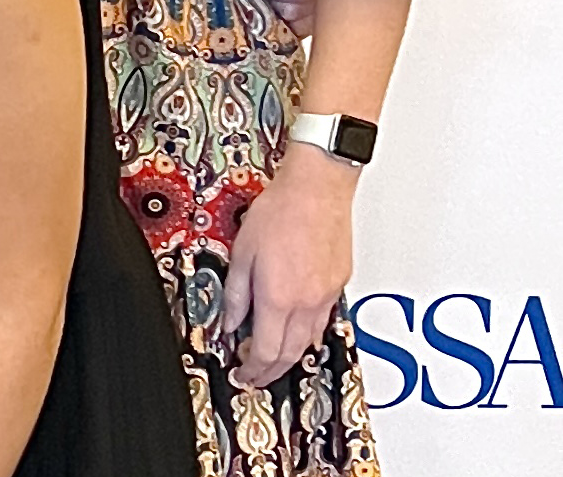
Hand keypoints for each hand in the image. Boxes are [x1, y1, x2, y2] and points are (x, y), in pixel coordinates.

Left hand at [221, 145, 357, 389]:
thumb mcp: (242, 253)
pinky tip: (297, 333)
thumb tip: (229, 322)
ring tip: (272, 361)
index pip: (266, 351)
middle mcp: (307, 303)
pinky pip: (322, 321)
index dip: (252, 369)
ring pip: (309, 341)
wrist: (317, 190)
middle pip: (290, 354)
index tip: (242, 374)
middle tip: (255, 377)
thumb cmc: (280, 212)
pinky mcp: (339, 285)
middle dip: (271, 372)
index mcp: (279, 298)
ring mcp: (327, 295)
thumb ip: (235, 294)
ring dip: (290, 357)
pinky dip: (307, 335)